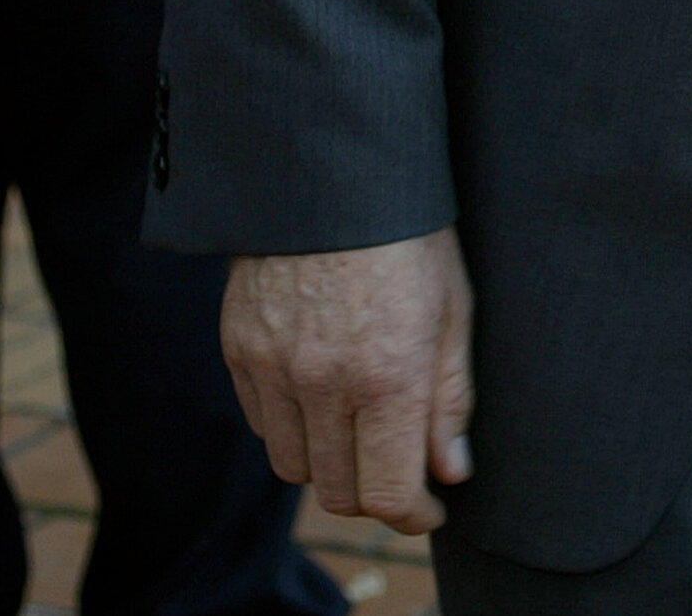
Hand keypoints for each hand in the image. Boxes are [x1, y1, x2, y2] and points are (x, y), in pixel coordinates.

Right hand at [222, 229, 475, 533]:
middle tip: (402, 471)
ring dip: (331, 466)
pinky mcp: (238, 352)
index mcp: (386, 376)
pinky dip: (293, 431)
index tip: (431, 508)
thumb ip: (450, 397)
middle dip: (376, 494)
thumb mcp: (454, 310)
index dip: (413, 515)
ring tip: (364, 433)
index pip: (388, 493)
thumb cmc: (410, 237)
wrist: (330, 176)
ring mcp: (272, 371)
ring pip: (294, 467)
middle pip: (338, 491)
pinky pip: (262, 426)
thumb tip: (452, 470)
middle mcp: (322, 384)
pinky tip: (323, 401)